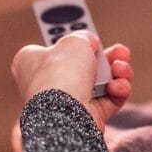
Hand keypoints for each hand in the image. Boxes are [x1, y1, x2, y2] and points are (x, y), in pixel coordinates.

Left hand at [11, 31, 133, 132]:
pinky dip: (118, 90)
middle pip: (84, 64)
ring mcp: (67, 102)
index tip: (87, 35)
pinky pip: (109, 99)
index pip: (51, 48)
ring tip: (120, 69)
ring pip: (101, 81)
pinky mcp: (86, 117)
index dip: (71, 40)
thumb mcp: (73, 41)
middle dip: (107, 57)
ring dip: (117, 72)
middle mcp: (47, 84)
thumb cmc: (60, 76)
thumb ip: (83, 37)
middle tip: (119, 51)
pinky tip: (118, 86)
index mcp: (31, 64)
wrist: (64, 114)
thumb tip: (90, 42)